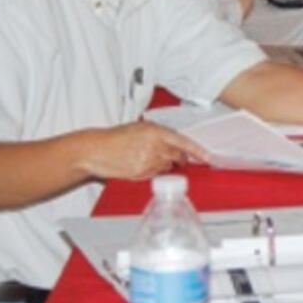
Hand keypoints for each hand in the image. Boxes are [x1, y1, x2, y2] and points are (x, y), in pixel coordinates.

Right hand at [80, 121, 208, 180]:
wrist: (95, 150)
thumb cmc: (114, 138)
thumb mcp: (139, 128)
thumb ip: (158, 134)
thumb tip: (173, 142)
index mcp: (155, 131)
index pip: (183, 141)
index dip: (197, 150)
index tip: (207, 156)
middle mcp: (154, 145)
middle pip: (178, 156)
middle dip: (179, 158)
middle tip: (176, 158)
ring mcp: (148, 159)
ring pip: (167, 166)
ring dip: (165, 165)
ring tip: (150, 159)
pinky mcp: (141, 172)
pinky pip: (155, 174)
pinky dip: (153, 171)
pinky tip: (142, 165)